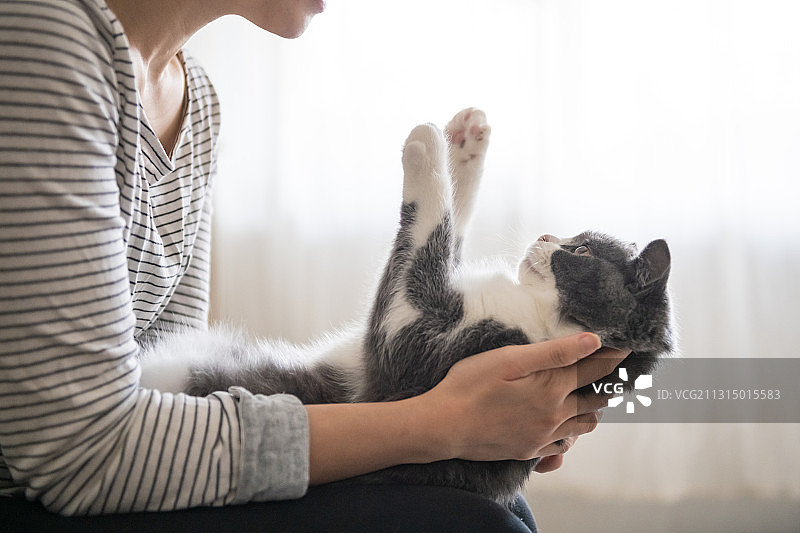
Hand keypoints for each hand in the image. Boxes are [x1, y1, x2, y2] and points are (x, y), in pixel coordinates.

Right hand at [416, 333, 628, 462]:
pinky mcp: (530, 450)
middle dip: (609, 383)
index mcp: (552, 388)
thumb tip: (593, 341)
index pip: (595, 369)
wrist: (443, 426)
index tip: (626, 346)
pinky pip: (565, 444)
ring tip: (593, 395)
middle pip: (597, 399)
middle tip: (615, 370)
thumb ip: (554, 352)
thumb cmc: (469, 385)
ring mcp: (544, 436)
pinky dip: (572, 432)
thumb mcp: (509, 358)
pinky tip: (565, 423)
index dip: (614, 356)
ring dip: (593, 409)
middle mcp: (555, 415)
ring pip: (585, 424)